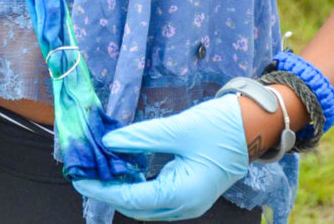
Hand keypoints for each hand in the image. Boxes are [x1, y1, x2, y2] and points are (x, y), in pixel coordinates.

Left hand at [72, 94, 248, 220]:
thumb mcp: (178, 128)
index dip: (102, 188)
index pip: (131, 198)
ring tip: (101, 166)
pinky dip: (139, 183)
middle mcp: (184, 207)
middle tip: (86, 168)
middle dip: (109, 189)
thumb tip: (109, 141)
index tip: (79, 177)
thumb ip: (141, 137)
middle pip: (136, 206)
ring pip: (146, 203)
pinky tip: (126, 166)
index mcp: (182, 196)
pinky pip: (157, 195)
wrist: (254, 126)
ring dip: (123, 187)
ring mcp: (188, 203)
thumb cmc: (220, 126)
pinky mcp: (190, 192)